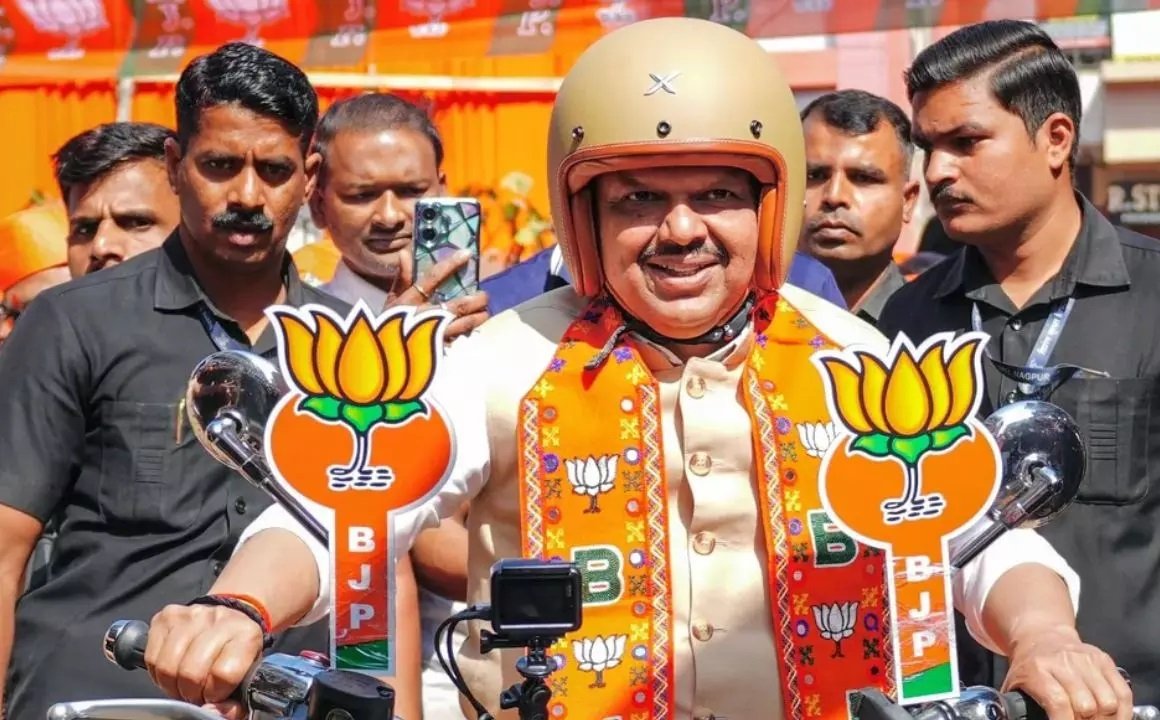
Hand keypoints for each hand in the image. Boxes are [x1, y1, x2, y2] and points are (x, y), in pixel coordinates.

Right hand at [144, 603, 262, 713]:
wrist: (230, 620)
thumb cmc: (235, 654)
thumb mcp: (245, 678)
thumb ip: (234, 703)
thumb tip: (210, 712)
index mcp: (246, 635)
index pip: (223, 673)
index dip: (214, 693)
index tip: (214, 695)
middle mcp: (220, 619)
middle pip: (191, 671)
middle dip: (191, 692)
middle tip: (196, 693)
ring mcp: (192, 615)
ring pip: (168, 665)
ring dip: (172, 684)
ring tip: (183, 684)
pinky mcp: (167, 616)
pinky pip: (152, 657)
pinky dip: (158, 672)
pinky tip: (173, 670)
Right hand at [387, 249, 489, 340]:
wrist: (383, 353)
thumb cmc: (389, 322)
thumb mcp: (392, 300)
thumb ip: (401, 277)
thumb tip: (405, 253)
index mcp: (410, 301)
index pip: (432, 278)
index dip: (450, 265)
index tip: (466, 254)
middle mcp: (423, 316)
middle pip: (455, 306)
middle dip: (474, 299)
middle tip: (485, 294)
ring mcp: (432, 334)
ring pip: (462, 325)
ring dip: (476, 318)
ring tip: (486, 312)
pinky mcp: (437, 347)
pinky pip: (457, 338)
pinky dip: (467, 331)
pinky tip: (474, 327)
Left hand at [1002, 626, 1132, 719]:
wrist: (1041, 636)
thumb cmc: (1028, 667)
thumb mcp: (1014, 684)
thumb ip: (1015, 706)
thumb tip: (1013, 717)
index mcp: (1037, 669)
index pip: (1058, 702)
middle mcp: (1064, 662)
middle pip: (1086, 705)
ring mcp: (1086, 659)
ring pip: (1108, 702)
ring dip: (1104, 719)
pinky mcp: (1104, 660)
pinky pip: (1123, 693)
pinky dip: (1122, 711)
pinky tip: (1112, 717)